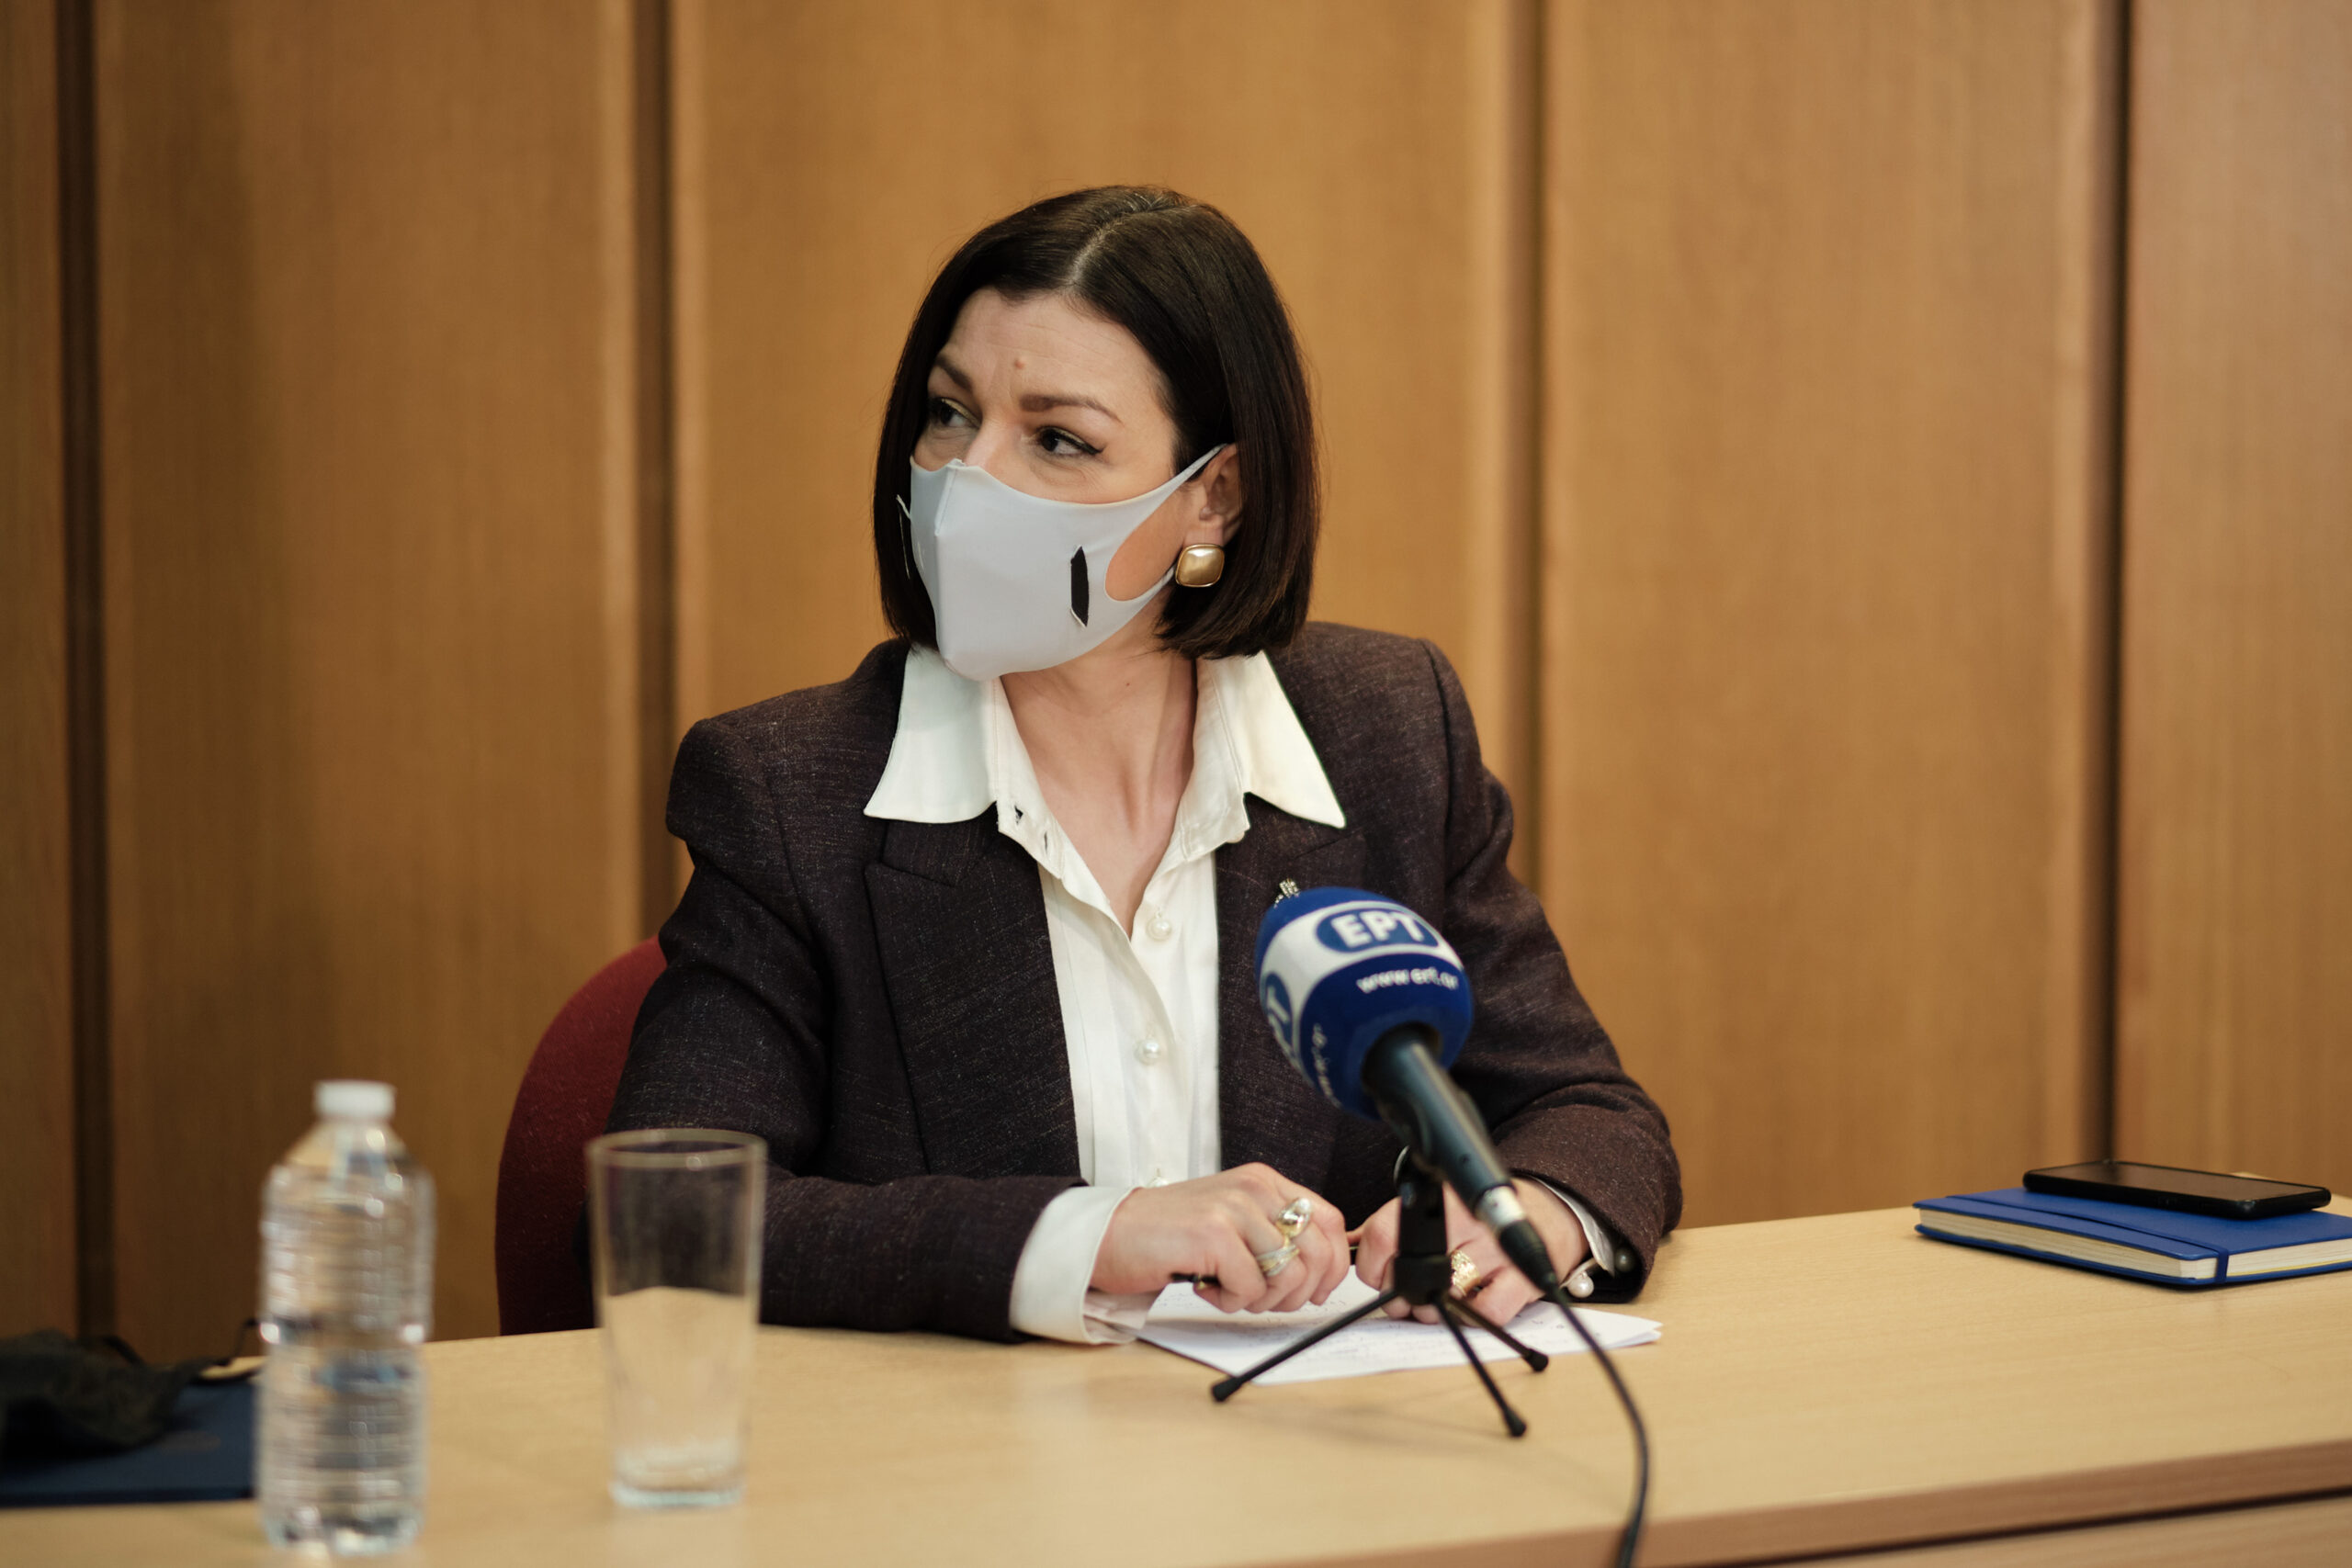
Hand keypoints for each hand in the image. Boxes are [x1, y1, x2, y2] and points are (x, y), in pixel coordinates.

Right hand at [1091, 1164, 1349, 1314]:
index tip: (1315, 1291)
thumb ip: (1272, 1232)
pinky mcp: (1213, 1234)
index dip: (1332, 1265)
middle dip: (1298, 1292)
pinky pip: (1250, 1288)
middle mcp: (1254, 1188)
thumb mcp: (1232, 1221)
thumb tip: (1320, 1270)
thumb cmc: (1170, 1236)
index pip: (1330, 1221)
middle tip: (1262, 1299)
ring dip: (1260, 1299)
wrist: (1109, 1234)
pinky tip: (1205, 1288)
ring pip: (1287, 1274)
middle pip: (1317, 1252)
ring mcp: (1233, 1208)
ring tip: (1228, 1290)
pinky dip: (1230, 1301)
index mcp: (1264, 1181)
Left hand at [1351, 1179, 1589, 1325]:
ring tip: (1436, 1301)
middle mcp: (1467, 1221)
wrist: (1544, 1215)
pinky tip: (1469, 1305)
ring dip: (1432, 1310)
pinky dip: (1471, 1318)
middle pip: (1411, 1270)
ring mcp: (1497, 1250)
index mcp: (1439, 1200)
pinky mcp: (1523, 1279)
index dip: (1371, 1265)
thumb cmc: (1478, 1218)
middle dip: (1399, 1295)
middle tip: (1402, 1298)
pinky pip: (1486, 1313)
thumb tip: (1346, 1243)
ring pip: (1445, 1295)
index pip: (1384, 1234)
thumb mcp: (1436, 1210)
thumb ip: (1391, 1225)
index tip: (1375, 1276)